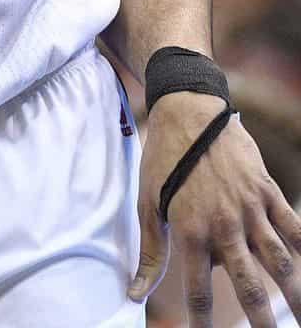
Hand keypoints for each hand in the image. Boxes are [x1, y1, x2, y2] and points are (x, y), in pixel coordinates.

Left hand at [130, 91, 300, 324]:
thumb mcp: (149, 202)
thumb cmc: (164, 159)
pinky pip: (293, 228)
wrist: (189, 112)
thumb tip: (134, 292)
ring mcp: (250, 210)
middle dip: (261, 320)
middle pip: (248, 285)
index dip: (204, 321)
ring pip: (279, 262)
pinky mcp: (268, 193)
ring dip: (295, 295)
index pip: (199, 290)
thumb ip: (150, 251)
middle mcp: (223, 226)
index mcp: (190, 231)